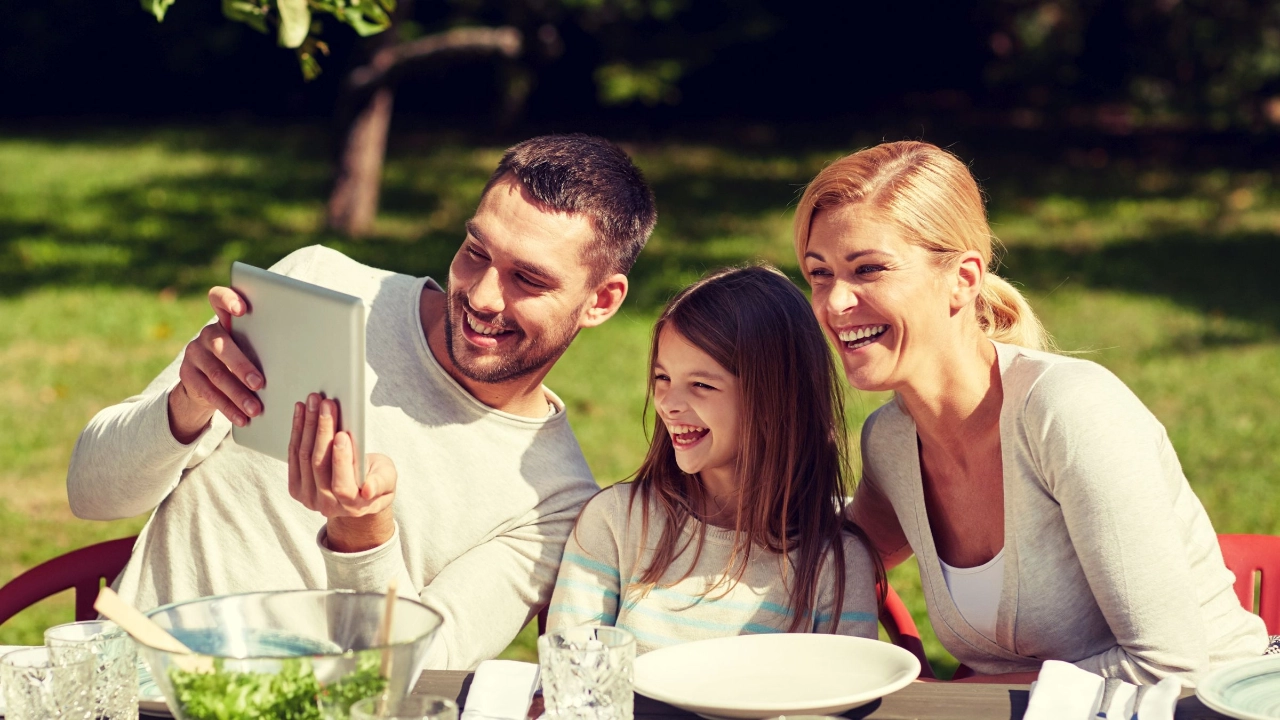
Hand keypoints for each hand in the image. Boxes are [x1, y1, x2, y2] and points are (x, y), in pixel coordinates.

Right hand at [167, 286, 263, 442]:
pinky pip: (208, 394)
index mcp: (225, 320)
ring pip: (216, 375)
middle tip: (260, 383)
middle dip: (242, 366)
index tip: (242, 309)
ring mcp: (194, 354)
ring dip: (238, 394)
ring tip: (255, 409)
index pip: (219, 298)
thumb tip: (306, 356)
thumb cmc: (243, 360)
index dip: (228, 300)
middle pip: (222, 345)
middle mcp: (208, 334)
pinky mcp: (187, 376)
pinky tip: (242, 418)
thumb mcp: (252, 348)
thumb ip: (266, 344)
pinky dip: (228, 407)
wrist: (205, 382)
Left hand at [288, 393, 396, 552]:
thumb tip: (367, 489)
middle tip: (327, 405)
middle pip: (319, 465)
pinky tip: (302, 413)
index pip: (342, 485)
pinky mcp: (296, 487)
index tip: (342, 434)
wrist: (357, 495)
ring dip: (308, 425)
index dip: (340, 460)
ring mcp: (308, 497)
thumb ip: (380, 483)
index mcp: (353, 505)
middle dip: (323, 430)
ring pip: (304, 457)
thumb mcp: (388, 480)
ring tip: (314, 402)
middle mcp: (328, 505)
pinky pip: (294, 455)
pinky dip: (297, 431)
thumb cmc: (376, 481)